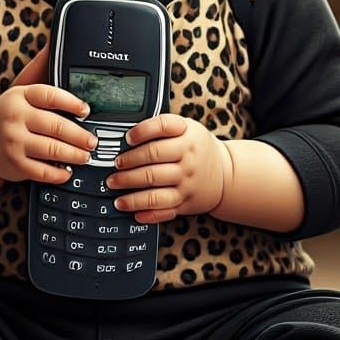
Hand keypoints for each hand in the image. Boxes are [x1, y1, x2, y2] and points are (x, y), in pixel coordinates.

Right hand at [0, 45, 98, 183]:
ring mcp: (13, 142)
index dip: (72, 102)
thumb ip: (39, 70)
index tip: (87, 110)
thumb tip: (53, 43)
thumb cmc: (8, 114)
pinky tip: (67, 171)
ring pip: (52, 150)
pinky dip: (59, 173)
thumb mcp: (20, 90)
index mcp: (19, 96)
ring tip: (86, 155)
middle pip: (56, 126)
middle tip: (93, 140)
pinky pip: (43, 171)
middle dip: (80, 135)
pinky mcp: (14, 164)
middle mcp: (15, 118)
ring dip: (75, 155)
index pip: (49, 95)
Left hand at [105, 114, 230, 223]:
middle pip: (152, 158)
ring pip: (154, 188)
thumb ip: (161, 128)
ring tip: (114, 188)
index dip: (142, 131)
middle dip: (127, 164)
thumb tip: (126, 134)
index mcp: (188, 135)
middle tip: (113, 168)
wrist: (225, 175)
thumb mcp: (187, 129)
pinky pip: (163, 209)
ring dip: (130, 191)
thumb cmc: (197, 148)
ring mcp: (187, 182)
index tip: (127, 138)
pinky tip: (132, 211)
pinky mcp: (185, 202)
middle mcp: (188, 158)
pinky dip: (146, 212)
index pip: (163, 127)